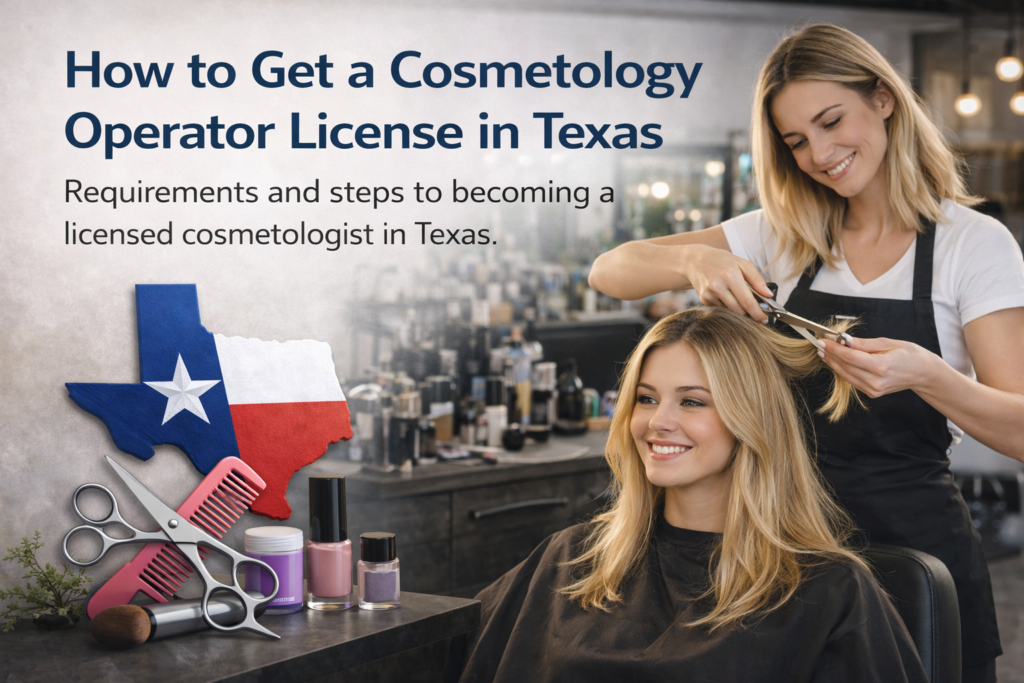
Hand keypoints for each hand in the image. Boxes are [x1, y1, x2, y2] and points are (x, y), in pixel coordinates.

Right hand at [687, 245, 772, 321]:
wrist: (695, 261)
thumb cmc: (721, 260)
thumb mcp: (742, 263)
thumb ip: (757, 279)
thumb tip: (768, 295)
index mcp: (730, 275)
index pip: (747, 301)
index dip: (757, 313)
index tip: (764, 319)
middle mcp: (718, 286)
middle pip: (739, 310)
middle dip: (749, 313)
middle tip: (755, 311)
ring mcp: (709, 294)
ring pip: (730, 311)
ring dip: (738, 308)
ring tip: (737, 296)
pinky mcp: (704, 299)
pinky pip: (721, 308)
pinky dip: (726, 304)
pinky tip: (724, 294)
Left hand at [817, 336, 941, 397]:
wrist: (924, 374)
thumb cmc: (910, 355)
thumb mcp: (888, 343)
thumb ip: (864, 344)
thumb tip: (844, 340)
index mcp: (881, 367)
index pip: (849, 357)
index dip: (833, 349)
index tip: (822, 340)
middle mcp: (875, 381)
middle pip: (845, 367)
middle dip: (830, 355)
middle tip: (819, 344)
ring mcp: (873, 390)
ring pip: (846, 375)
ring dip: (833, 363)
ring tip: (823, 352)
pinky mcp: (872, 394)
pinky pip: (852, 380)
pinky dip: (843, 370)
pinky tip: (836, 361)